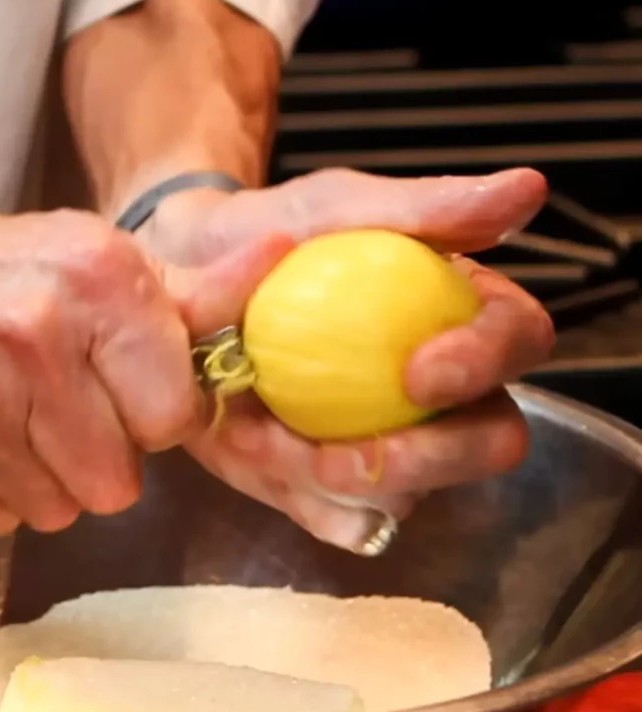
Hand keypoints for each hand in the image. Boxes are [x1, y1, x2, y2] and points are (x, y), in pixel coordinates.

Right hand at [0, 207, 211, 535]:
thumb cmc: (10, 275)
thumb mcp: (106, 266)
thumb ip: (200, 289)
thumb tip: (288, 257)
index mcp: (99, 280)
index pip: (173, 421)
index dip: (152, 419)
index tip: (123, 394)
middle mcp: (33, 330)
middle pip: (116, 484)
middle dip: (97, 458)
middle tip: (61, 409)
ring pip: (54, 510)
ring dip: (43, 479)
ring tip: (13, 418)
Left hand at [141, 168, 554, 553]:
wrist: (183, 277)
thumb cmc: (267, 233)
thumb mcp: (333, 209)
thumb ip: (423, 207)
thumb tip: (528, 189)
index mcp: (461, 318)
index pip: (518, 342)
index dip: (486, 364)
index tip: (419, 369)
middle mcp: (443, 394)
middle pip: (488, 442)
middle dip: (429, 458)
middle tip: (341, 445)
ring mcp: (389, 446)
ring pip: (411, 497)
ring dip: (344, 483)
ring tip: (261, 436)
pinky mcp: (331, 487)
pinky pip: (346, 522)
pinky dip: (307, 504)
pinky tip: (258, 457)